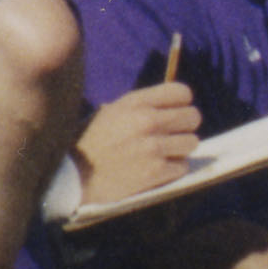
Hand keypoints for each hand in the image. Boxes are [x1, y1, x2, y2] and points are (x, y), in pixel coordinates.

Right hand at [77, 80, 198, 207]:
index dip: (182, 103)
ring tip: (162, 154)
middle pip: (193, 117)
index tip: (175, 112)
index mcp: (135, 102)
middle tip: (171, 136)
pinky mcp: (156, 172)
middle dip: (185, 127)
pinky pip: (182, 167)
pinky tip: (155, 170)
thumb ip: (140, 107)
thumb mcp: (111, 112)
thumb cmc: (91, 142)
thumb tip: (170, 106)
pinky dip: (172, 170)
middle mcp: (147, 121)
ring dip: (180, 150)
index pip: (182, 92)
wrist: (73, 176)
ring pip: (192, 143)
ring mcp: (153, 147)